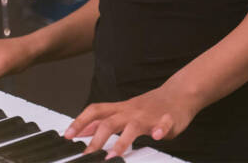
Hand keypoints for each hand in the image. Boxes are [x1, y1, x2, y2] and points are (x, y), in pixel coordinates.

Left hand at [63, 84, 197, 158]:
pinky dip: (160, 129)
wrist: (179, 93)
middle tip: (87, 155)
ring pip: (134, 125)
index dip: (80, 122)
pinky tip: (156, 136)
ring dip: (123, 140)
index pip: (96, 111)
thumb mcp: (123, 111)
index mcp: (121, 109)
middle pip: (110, 122)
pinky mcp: (168, 119)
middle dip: (97, 139)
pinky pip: (164, 123)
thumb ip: (103, 120)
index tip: (67, 136)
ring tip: (113, 154)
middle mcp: (132, 111)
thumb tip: (81, 130)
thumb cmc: (149, 106)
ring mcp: (149, 115)